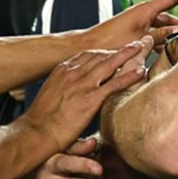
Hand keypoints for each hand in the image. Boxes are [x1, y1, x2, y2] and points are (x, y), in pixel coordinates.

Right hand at [24, 39, 152, 154]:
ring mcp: (83, 84)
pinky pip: (115, 83)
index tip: (114, 52)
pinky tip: (141, 72)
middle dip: (118, 50)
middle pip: (100, 55)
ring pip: (110, 63)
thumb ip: (64, 87)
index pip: (87, 56)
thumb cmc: (42, 120)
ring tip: (141, 49)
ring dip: (128, 54)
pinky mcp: (91, 98)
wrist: (36, 132)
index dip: (103, 53)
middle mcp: (72, 73)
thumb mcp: (50, 95)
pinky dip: (130, 75)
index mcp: (62, 71)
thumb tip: (73, 91)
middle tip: (133, 46)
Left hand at [88, 0, 177, 52]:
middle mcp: (144, 14)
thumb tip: (177, 31)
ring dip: (174, 35)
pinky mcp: (137, 34)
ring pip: (164, 28)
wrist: (88, 46)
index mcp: (145, 10)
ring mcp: (141, 24)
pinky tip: (170, 53)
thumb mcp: (138, 39)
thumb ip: (159, 35)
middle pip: (171, 16)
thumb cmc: (108, 41)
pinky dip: (164, 42)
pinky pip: (156, 36)